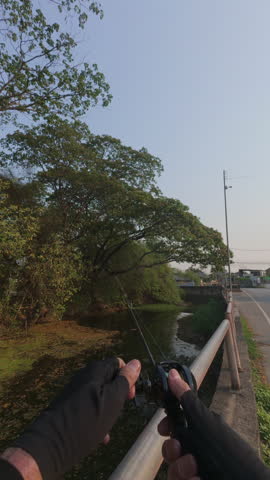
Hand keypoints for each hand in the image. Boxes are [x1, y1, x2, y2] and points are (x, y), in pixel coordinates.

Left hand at [10, 357, 140, 479]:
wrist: (52, 442)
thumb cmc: (87, 419)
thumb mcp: (113, 400)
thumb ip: (124, 381)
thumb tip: (135, 362)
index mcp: (96, 370)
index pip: (118, 363)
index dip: (128, 377)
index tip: (129, 396)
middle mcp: (84, 376)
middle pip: (108, 380)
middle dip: (118, 395)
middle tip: (119, 411)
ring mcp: (75, 391)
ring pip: (99, 395)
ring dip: (108, 409)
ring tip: (109, 426)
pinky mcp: (69, 405)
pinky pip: (88, 407)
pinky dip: (97, 417)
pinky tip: (99, 435)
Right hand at [158, 369, 198, 479]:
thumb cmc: (230, 451)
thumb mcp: (205, 421)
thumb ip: (186, 400)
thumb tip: (172, 374)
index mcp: (199, 433)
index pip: (174, 428)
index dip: (166, 427)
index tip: (163, 428)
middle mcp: (196, 452)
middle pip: (170, 450)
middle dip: (171, 450)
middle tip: (179, 449)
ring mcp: (196, 471)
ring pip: (173, 470)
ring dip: (181, 468)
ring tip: (194, 469)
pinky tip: (198, 479)